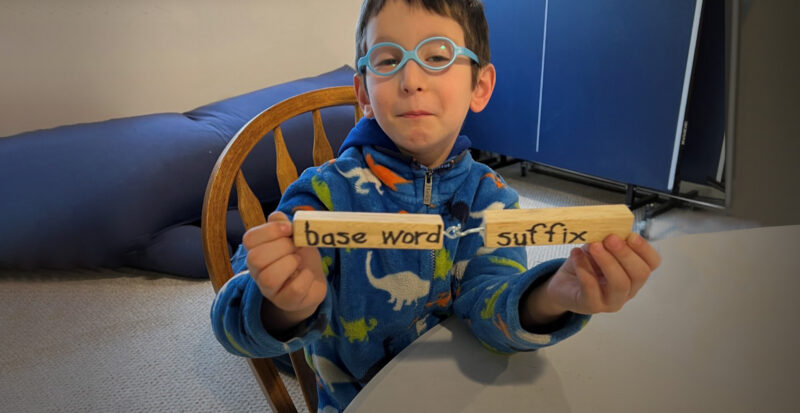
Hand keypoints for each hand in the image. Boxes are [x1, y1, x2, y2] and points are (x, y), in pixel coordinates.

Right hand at [242, 211, 326, 329]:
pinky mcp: (286, 301)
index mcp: (256, 250)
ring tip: (298, 261)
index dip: (270, 231)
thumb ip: (283, 224)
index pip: (249, 238)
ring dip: (290, 263)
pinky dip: (304, 277)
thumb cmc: (300, 255)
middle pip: (256, 258)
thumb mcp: (293, 235)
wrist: (313, 281)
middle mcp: (257, 272)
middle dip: (282, 247)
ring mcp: (269, 289)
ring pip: (269, 277)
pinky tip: (306, 274)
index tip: (289, 229)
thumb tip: (278, 218)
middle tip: (295, 247)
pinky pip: (293, 289)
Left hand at [536, 233, 660, 318]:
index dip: (644, 249)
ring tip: (593, 246)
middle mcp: (628, 290)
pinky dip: (584, 269)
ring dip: (607, 261)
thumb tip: (611, 228)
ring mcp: (611, 301)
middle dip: (625, 254)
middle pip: (639, 274)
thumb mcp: (598, 248)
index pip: (652, 264)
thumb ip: (607, 240)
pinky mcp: (591, 305)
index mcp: (634, 273)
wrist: (563, 284)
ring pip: (620, 284)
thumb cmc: (586, 265)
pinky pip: (592, 289)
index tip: (630, 235)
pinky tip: (576, 254)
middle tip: (610, 238)